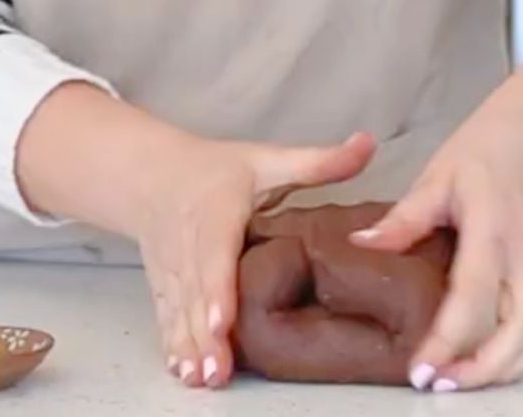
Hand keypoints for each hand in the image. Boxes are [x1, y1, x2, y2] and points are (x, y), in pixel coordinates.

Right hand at [133, 127, 375, 390]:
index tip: (223, 320)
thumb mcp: (267, 159)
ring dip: (191, 346)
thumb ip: (319, 161)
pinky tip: (185, 372)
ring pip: (181, 310)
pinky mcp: (165, 287)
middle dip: (207, 333)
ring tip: (207, 378)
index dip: (219, 287)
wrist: (153, 175)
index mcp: (218, 212)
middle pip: (198, 292)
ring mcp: (175, 270)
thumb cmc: (217, 170)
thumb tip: (369, 144)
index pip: (216, 252)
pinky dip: (173, 345)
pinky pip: (167, 318)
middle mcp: (191, 245)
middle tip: (221, 371)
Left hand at [351, 90, 522, 391]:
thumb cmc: (486, 151)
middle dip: (480, 371)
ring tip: (458, 381)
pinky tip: (490, 361)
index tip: (419, 370)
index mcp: (494, 228)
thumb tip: (361, 247)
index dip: (446, 341)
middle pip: (519, 333)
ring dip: (502, 369)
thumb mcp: (438, 176)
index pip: (473, 297)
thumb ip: (404, 218)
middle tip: (436, 384)